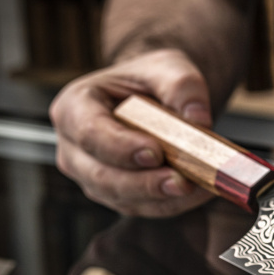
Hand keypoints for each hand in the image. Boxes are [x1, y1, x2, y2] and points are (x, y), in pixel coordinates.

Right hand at [50, 49, 215, 216]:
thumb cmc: (152, 80)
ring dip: (161, 198)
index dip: (120, 148)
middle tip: (181, 182)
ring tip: (198, 187)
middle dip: (143, 183)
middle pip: (101, 175)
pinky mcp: (115, 195)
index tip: (155, 153)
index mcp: (75, 107)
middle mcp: (74, 147)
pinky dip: (171, 203)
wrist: (156, 98)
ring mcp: (91, 175)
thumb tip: (198, 118)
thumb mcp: (169, 67)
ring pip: (121, 198)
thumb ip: (183, 86)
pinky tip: (200, 191)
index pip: (89, 133)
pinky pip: (141, 207)